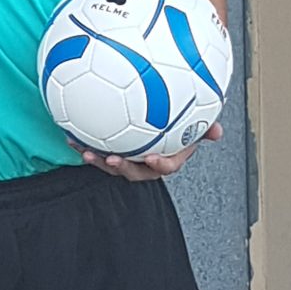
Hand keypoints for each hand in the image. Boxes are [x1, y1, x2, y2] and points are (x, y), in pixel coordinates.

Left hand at [76, 120, 223, 181]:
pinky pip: (99, 154)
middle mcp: (147, 162)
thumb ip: (204, 127)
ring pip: (114, 165)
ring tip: (86, 151)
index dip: (160, 165)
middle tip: (112, 159)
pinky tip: (72, 138)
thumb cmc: (177, 121)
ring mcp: (128, 159)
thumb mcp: (193, 123)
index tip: (152, 158)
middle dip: (123, 168)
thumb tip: (218, 132)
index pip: (167, 166)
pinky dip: (86, 147)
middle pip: (136, 171)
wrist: (151, 118)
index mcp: (168, 157)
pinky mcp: (111, 153)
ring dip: (99, 161)